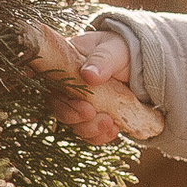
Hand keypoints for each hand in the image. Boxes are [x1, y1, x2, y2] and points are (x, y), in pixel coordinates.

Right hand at [20, 16, 162, 145]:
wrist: (141, 66)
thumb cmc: (121, 50)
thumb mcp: (113, 49)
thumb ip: (102, 60)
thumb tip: (87, 74)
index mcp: (65, 64)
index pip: (46, 77)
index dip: (46, 89)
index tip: (63, 97)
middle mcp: (66, 87)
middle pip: (58, 106)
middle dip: (72, 115)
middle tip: (90, 112)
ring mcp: (79, 104)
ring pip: (73, 124)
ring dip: (88, 128)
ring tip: (109, 123)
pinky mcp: (93, 119)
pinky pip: (90, 134)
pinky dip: (100, 136)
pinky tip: (114, 129)